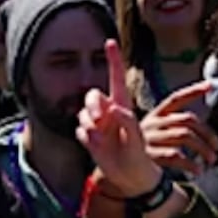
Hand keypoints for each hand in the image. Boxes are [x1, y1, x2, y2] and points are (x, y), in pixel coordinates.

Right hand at [78, 41, 164, 199]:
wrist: (129, 176)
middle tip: (100, 119)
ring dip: (90, 125)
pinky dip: (86, 139)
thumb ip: (126, 122)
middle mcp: (109, 111)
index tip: (110, 41)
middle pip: (92, 96)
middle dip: (92, 105)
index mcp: (123, 105)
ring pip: (83, 113)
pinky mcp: (88, 135)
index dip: (113, 60)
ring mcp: (97, 123)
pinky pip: (80, 130)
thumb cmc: (138, 155)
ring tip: (103, 140)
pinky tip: (97, 148)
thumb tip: (112, 109)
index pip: (116, 78)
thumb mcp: (136, 138)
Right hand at [141, 80, 217, 175]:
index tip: (210, 84)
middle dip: (207, 134)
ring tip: (212, 160)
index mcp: (154, 115)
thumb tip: (203, 131)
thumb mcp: (151, 134)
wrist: (117, 171)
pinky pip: (176, 156)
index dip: (193, 90)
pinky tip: (198, 171)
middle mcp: (153, 123)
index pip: (176, 98)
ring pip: (184, 135)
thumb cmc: (139, 151)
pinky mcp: (150, 155)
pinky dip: (191, 164)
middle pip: (187, 120)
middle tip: (217, 148)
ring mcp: (151, 138)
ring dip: (203, 149)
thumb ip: (173, 128)